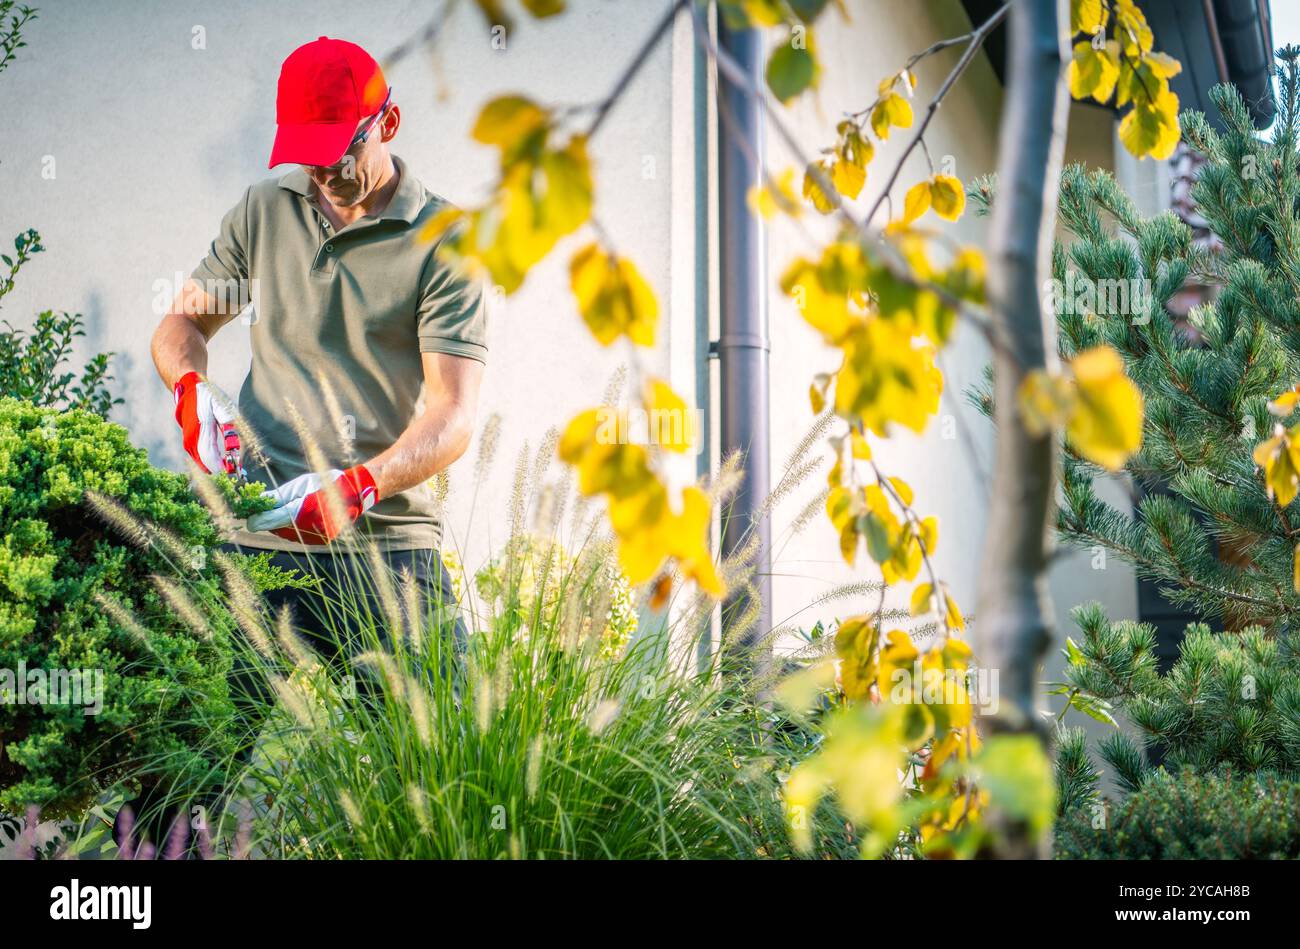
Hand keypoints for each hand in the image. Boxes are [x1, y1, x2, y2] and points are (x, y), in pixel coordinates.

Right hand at [173, 370, 242, 477]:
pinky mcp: (188, 441)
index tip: (237, 472)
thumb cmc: (207, 397)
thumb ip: (228, 426)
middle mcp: (191, 438)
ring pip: (201, 462)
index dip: (224, 467)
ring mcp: (188, 441)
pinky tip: (221, 464)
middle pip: (206, 463)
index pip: (211, 457)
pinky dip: (209, 463)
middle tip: (240, 475)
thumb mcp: (221, 407)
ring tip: (234, 470)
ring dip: (217, 468)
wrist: (188, 388)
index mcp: (200, 430)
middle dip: (223, 470)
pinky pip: (198, 457)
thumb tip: (234, 445)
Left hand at [245, 465, 377, 544]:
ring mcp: (315, 537)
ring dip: (282, 524)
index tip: (248, 516)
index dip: (255, 519)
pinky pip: (298, 536)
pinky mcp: (321, 541)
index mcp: (301, 511)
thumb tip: (255, 504)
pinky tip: (301, 517)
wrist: (354, 494)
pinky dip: (295, 528)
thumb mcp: (299, 486)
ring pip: (286, 534)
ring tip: (291, 510)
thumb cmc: (324, 485)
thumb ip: (276, 498)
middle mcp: (308, 528)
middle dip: (270, 519)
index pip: (268, 521)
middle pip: (276, 528)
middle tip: (269, 509)